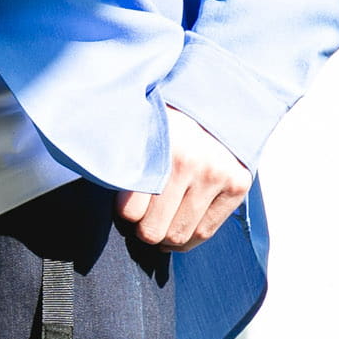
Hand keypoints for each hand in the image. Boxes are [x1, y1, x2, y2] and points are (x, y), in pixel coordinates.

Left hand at [114, 106, 252, 251]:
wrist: (217, 99)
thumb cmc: (168, 123)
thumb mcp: (141, 131)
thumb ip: (124, 161)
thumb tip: (101, 191)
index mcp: (159, 148)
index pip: (130, 212)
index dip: (125, 214)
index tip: (128, 206)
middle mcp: (190, 162)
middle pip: (153, 230)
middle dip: (145, 229)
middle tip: (144, 218)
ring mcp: (216, 175)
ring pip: (178, 236)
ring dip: (165, 237)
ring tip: (162, 222)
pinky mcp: (237, 185)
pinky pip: (204, 233)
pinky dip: (189, 238)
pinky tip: (179, 226)